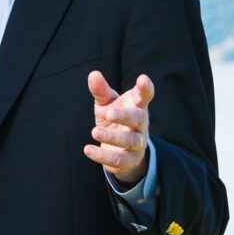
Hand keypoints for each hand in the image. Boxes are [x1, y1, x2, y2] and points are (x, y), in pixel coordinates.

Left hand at [83, 71, 153, 185]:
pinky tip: (88, 150)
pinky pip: (118, 159)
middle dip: (124, 116)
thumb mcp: (107, 104)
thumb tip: (93, 74)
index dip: (145, 88)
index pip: (145, 95)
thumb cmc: (115, 119)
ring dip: (112, 137)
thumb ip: (101, 91)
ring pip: (129, 141)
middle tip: (109, 113)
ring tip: (94, 132)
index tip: (143, 80)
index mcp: (137, 106)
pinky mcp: (129, 159)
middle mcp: (141, 124)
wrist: (121, 149)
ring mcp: (137, 142)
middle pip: (138, 119)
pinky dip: (102, 156)